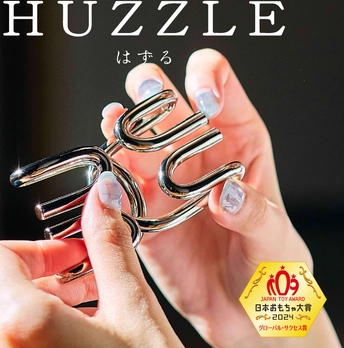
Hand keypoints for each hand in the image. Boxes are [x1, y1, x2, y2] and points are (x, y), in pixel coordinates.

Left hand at [0, 172, 182, 347]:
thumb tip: (102, 196)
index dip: (39, 249)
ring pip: (17, 316)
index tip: (72, 256)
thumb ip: (110, 244)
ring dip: (57, 303)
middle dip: (57, 276)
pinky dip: (51, 330)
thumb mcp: (133, 306)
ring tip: (99, 310)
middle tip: (96, 279)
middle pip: (11, 286)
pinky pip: (21, 342)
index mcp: (23, 328)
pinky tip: (89, 336)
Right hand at [101, 49, 339, 346]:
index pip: (219, 86)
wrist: (239, 307)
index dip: (207, 78)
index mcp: (237, 141)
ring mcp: (165, 177)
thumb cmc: (268, 265)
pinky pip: (119, 182)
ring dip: (121, 126)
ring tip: (114, 127)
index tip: (204, 100)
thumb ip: (254, 212)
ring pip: (134, 136)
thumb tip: (227, 194)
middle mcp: (195, 152)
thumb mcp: (276, 237)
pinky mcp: (142, 207)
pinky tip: (108, 172)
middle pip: (165, 99)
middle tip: (147, 94)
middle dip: (151, 86)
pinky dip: (110, 174)